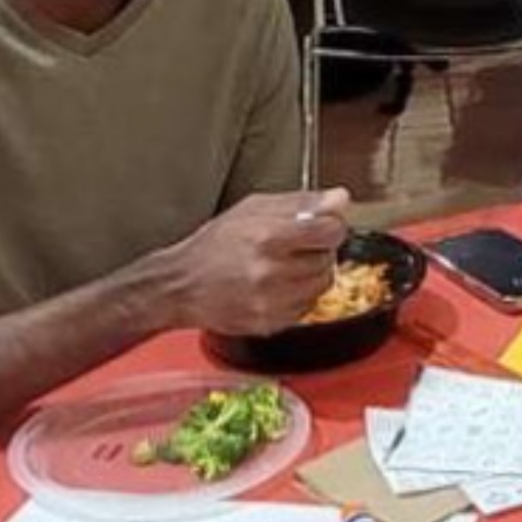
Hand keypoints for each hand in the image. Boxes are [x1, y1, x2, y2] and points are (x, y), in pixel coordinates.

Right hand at [166, 189, 350, 335]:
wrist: (181, 285)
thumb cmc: (214, 244)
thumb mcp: (254, 208)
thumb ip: (301, 202)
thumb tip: (339, 198)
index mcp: (267, 237)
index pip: (330, 231)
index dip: (331, 226)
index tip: (322, 225)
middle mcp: (269, 272)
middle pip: (328, 258)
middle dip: (318, 249)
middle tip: (293, 246)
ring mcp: (270, 302)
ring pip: (323, 283)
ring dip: (312, 273)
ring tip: (284, 265)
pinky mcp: (270, 323)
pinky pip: (308, 306)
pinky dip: (299, 295)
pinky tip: (276, 286)